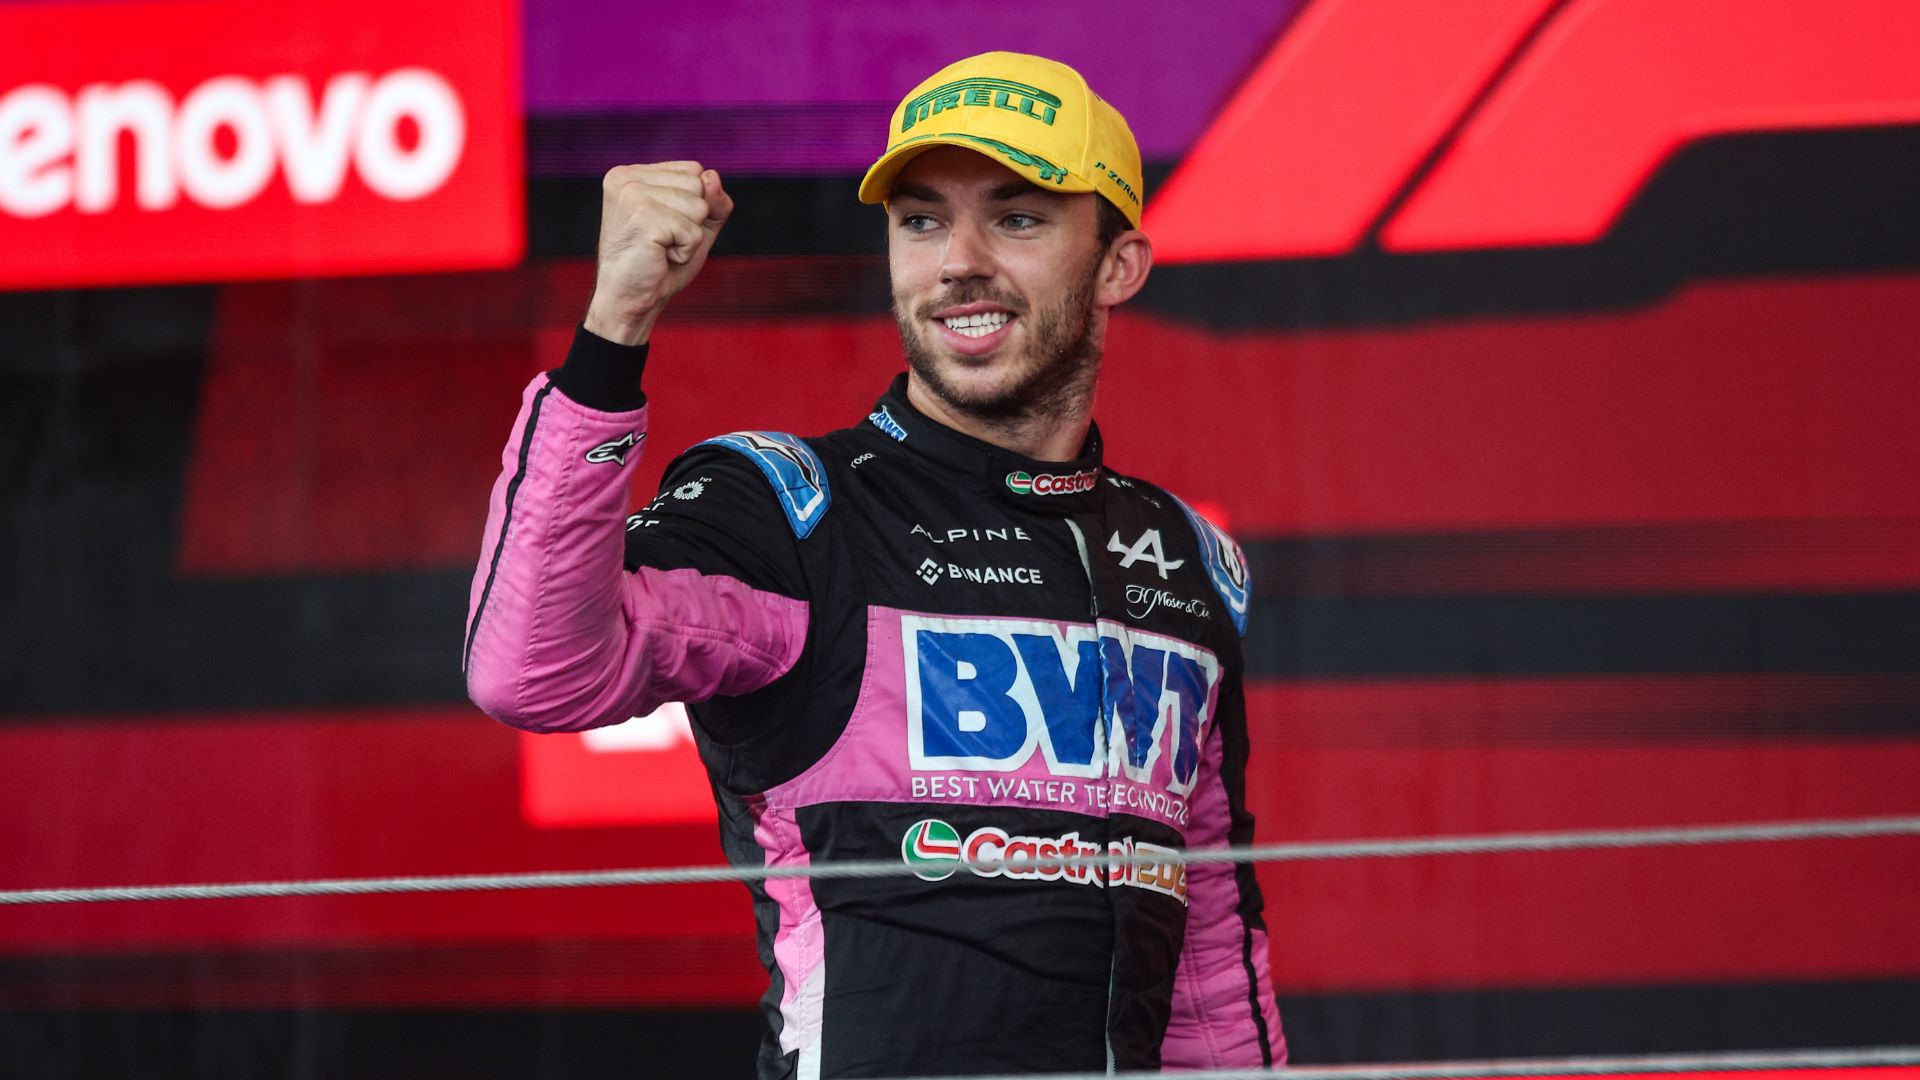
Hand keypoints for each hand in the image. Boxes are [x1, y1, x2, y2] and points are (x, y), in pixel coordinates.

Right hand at [583, 162, 733, 345]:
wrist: (629, 301)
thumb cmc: (659, 264)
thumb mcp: (695, 225)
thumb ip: (713, 200)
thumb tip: (712, 176)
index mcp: (633, 174)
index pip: (694, 170)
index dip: (694, 205)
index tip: (664, 226)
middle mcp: (627, 178)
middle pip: (699, 184)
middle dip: (692, 220)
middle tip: (662, 241)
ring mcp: (632, 195)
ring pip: (699, 206)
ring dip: (689, 237)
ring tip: (660, 248)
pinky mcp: (643, 217)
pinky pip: (694, 232)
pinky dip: (685, 252)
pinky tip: (660, 258)